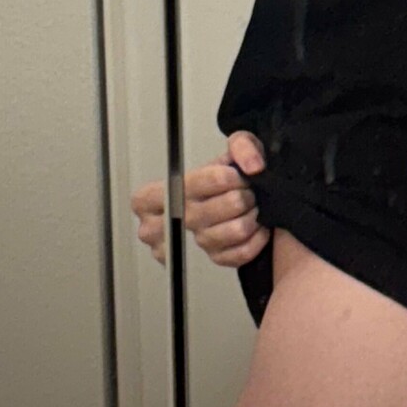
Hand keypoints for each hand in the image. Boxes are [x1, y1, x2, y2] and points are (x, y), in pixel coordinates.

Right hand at [130, 131, 271, 270]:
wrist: (236, 196)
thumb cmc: (222, 174)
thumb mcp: (228, 148)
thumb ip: (241, 145)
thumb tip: (252, 166)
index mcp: (149, 198)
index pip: (187, 188)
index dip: (218, 179)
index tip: (235, 174)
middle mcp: (163, 227)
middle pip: (207, 213)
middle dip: (238, 197)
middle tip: (247, 190)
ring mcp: (189, 246)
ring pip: (231, 232)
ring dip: (250, 216)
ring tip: (253, 205)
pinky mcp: (213, 260)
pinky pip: (242, 252)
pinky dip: (257, 237)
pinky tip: (257, 225)